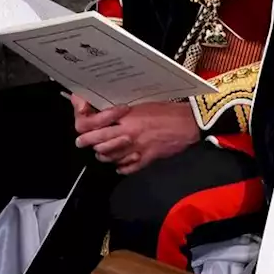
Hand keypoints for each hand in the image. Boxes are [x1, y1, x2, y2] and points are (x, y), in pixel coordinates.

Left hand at [74, 99, 199, 174]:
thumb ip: (125, 114)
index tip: (83, 131)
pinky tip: (121, 164)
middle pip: (98, 143)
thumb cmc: (170, 111)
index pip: (95, 126)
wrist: (190, 123)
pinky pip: (127, 167)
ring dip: (104, 155)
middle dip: (88, 143)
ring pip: (109, 157)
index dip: (85, 130)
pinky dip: (121, 167)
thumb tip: (110, 118)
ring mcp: (137, 149)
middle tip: (83, 143)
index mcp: (127, 118)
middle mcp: (128, 134)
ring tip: (104, 152)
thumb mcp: (143, 105)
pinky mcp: (147, 159)